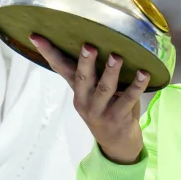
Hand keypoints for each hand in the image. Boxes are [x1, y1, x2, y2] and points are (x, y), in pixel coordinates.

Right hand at [30, 35, 149, 164]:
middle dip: (85, 62)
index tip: (36, 36)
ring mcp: (100, 110)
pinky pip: (128, 99)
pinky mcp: (117, 117)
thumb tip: (95, 36)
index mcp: (77, 89)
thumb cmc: (106, 108)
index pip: (60, 67)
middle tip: (89, 46)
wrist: (116, 143)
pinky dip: (137, 85)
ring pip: (105, 89)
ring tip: (117, 57)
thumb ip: (90, 72)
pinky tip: (144, 73)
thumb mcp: (92, 91)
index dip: (48, 52)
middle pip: (82, 78)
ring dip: (111, 72)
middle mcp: (84, 99)